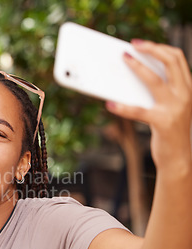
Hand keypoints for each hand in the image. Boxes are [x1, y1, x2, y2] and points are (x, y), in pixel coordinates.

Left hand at [106, 40, 191, 169]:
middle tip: (130, 46)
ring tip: (123, 60)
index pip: (177, 58)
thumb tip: (129, 78)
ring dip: (138, 67)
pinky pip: (139, 111)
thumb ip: (157, 92)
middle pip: (171, 61)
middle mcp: (185, 94)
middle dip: (150, 49)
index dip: (159, 47)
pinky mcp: (163, 122)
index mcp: (187, 88)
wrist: (178, 158)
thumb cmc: (167, 131)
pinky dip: (123, 107)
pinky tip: (110, 104)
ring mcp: (176, 107)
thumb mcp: (166, 107)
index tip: (141, 43)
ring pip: (156, 80)